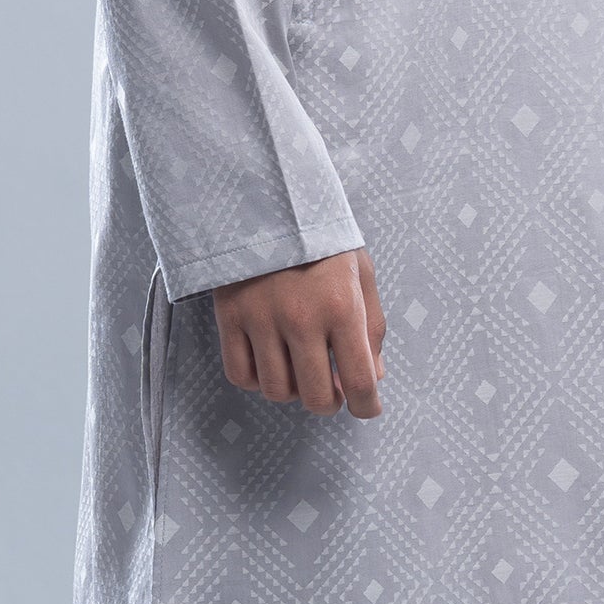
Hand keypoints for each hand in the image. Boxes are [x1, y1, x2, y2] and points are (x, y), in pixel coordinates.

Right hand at [214, 248, 386, 418]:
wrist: (269, 196)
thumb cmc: (321, 237)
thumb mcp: (360, 271)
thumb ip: (372, 327)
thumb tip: (373, 378)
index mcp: (342, 305)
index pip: (359, 382)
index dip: (366, 406)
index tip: (366, 406)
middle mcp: (301, 318)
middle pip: (316, 398)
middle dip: (330, 402)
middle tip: (331, 388)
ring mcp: (261, 318)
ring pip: (277, 391)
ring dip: (293, 389)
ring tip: (300, 366)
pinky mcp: (230, 315)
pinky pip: (241, 375)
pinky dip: (258, 379)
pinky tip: (270, 360)